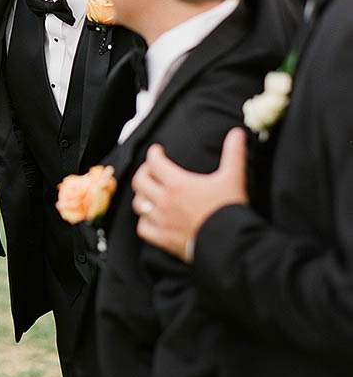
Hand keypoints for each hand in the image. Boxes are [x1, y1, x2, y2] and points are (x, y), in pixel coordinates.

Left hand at [132, 128, 249, 261]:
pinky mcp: (163, 239)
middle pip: (140, 181)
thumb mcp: (233, 178)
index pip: (154, 162)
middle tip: (151, 170)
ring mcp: (161, 220)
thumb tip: (237, 133)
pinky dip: (144, 222)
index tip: (157, 151)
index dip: (154, 154)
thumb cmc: (230, 210)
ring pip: (139, 203)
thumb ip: (233, 154)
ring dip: (142, 196)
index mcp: (177, 183)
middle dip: (144, 172)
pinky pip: (143, 228)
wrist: (231, 243)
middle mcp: (164, 200)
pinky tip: (150, 218)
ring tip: (149, 192)